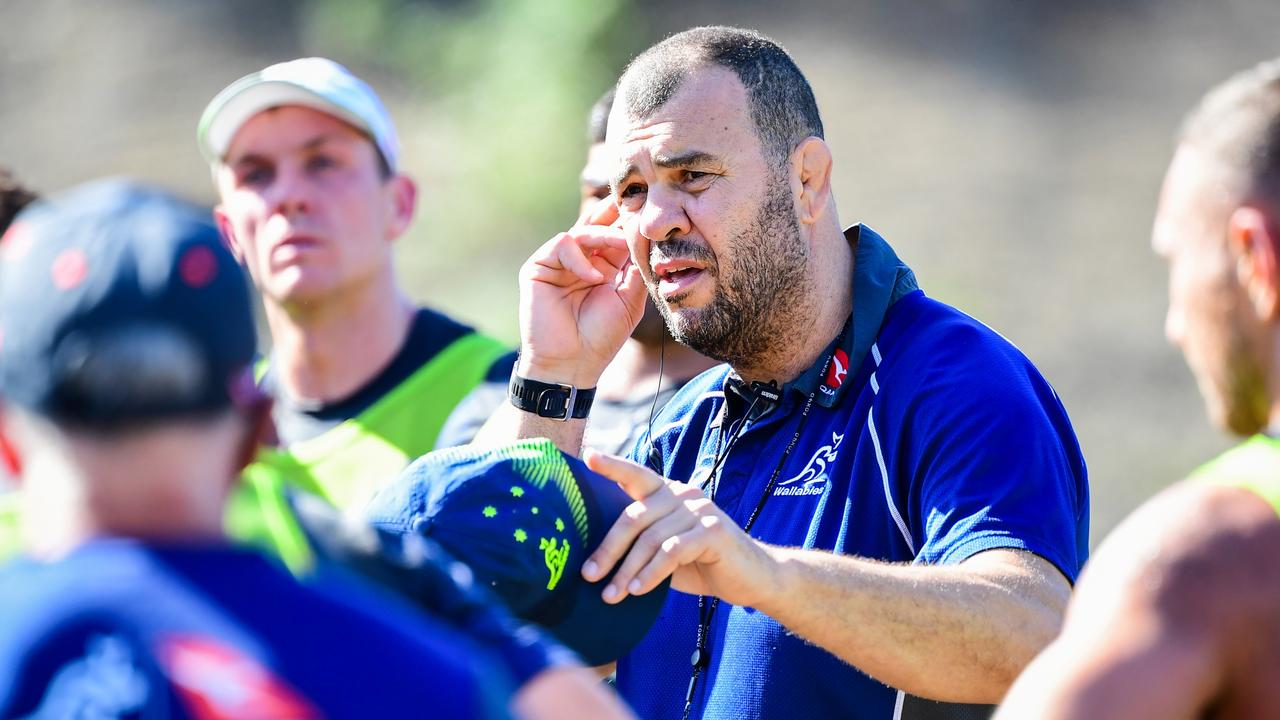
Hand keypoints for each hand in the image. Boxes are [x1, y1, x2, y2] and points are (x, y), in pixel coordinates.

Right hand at [518, 198, 647, 386]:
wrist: (572, 363)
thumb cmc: (601, 337)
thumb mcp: (629, 300)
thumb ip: (635, 269)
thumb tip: (645, 238)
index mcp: (603, 266)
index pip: (615, 235)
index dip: (629, 222)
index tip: (649, 209)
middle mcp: (580, 260)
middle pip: (595, 224)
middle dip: (614, 211)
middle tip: (633, 197)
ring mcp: (558, 263)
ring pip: (582, 230)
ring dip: (604, 235)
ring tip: (621, 247)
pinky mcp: (538, 267)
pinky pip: (561, 244)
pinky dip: (580, 257)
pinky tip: (593, 277)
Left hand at [580, 450, 780, 608]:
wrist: (752, 579)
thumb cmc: (702, 565)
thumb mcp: (666, 551)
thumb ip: (641, 544)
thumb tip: (596, 559)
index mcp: (669, 493)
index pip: (637, 475)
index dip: (613, 466)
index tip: (588, 457)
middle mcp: (683, 494)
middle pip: (634, 516)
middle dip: (608, 548)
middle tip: (588, 575)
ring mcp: (700, 509)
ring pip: (650, 539)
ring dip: (627, 570)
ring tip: (611, 594)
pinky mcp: (713, 530)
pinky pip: (672, 552)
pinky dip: (651, 573)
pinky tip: (638, 591)